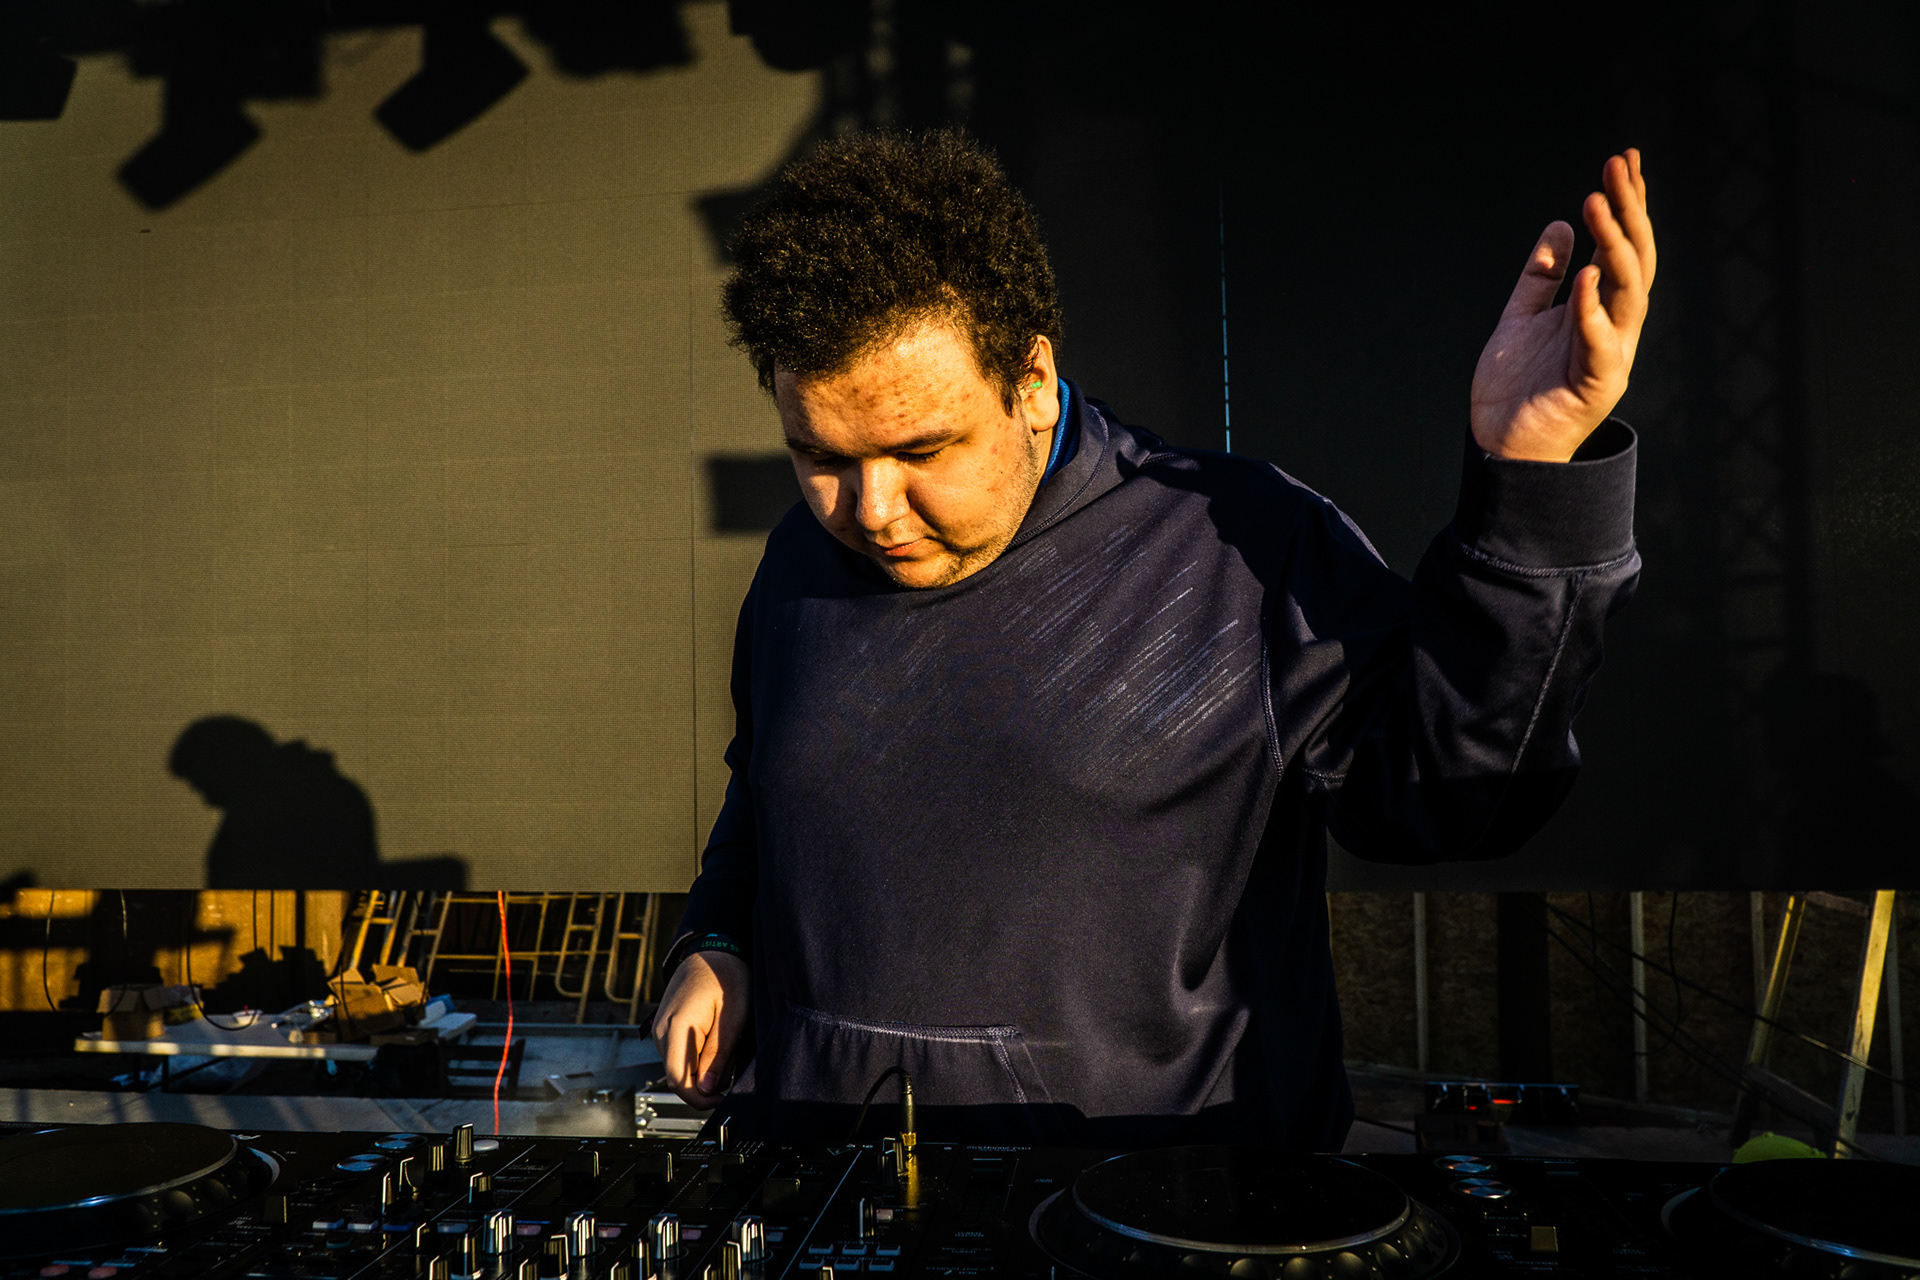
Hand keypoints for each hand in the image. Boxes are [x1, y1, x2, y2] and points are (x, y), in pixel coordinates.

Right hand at [651, 950, 750, 1108]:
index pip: (678, 1081)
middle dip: (704, 1085)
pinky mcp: (666, 1029)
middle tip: (731, 1073)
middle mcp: (661, 1031)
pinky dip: (697, 1059)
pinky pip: (679, 1055)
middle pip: (677, 1078)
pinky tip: (715, 1042)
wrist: (712, 950)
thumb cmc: (726, 976)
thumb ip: (718, 1054)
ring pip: (679, 1068)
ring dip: (702, 1071)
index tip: (723, 1099)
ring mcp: (661, 1029)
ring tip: (726, 1050)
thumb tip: (706, 1089)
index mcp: (676, 1028)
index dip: (700, 1099)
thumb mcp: (733, 1017)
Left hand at [1470, 149, 1656, 461]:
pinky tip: (1586, 276)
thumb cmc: (1515, 388)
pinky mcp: (1595, 384)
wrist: (1500, 446)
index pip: (1620, 245)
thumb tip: (1561, 225)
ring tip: (1598, 202)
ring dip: (1614, 245)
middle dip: (1628, 210)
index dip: (1625, 203)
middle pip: (1633, 259)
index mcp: (1599, 308)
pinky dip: (1593, 309)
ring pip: (1628, 291)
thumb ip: (1541, 276)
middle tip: (1616, 166)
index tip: (1623, 159)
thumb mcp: (1521, 317)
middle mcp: (1613, 326)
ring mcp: (1610, 354)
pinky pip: (1600, 341)